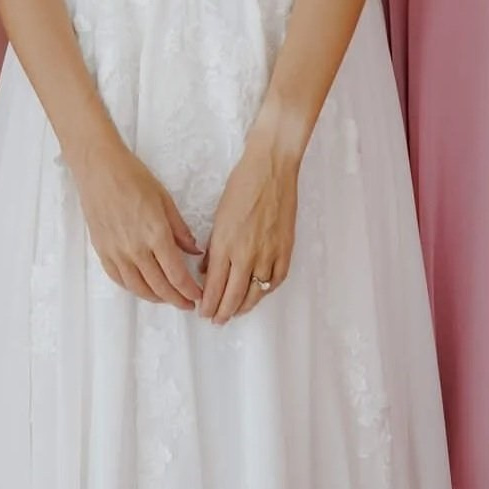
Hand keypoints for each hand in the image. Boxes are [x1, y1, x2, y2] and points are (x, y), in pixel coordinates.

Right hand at [75, 137, 202, 308]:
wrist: (99, 170)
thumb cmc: (133, 178)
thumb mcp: (165, 200)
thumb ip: (180, 230)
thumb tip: (195, 250)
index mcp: (156, 234)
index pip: (176, 274)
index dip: (189, 290)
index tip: (197, 296)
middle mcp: (136, 249)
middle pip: (159, 286)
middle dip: (176, 299)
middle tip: (187, 303)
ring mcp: (116, 252)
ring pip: (138, 288)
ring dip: (156, 298)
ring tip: (168, 298)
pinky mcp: (102, 251)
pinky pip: (119, 279)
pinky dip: (133, 288)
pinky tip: (142, 287)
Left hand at [199, 127, 298, 322]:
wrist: (271, 168)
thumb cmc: (242, 185)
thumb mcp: (219, 216)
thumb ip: (214, 246)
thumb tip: (209, 270)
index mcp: (225, 244)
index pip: (214, 285)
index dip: (208, 303)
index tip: (203, 311)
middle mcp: (246, 254)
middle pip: (233, 296)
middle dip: (222, 312)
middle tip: (216, 320)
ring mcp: (268, 253)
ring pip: (255, 293)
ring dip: (244, 306)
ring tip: (235, 312)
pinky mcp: (286, 249)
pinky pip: (276, 280)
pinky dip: (266, 290)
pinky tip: (259, 294)